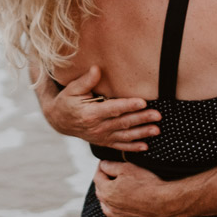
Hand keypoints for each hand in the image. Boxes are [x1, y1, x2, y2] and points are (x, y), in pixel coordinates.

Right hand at [40, 67, 160, 150]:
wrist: (59, 121)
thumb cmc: (67, 101)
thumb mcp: (72, 89)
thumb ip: (86, 81)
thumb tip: (97, 69)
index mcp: (90, 113)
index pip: (113, 109)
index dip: (128, 105)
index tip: (142, 102)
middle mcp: (97, 127)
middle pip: (123, 122)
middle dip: (142, 119)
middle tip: (157, 115)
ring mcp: (101, 136)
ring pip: (125, 135)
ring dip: (142, 133)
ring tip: (156, 130)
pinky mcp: (104, 141)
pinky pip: (120, 146)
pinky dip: (133, 147)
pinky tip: (146, 146)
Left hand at [94, 160, 183, 216]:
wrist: (166, 202)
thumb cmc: (147, 183)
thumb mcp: (128, 168)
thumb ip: (111, 166)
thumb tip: (102, 165)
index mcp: (107, 192)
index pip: (97, 177)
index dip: (101, 168)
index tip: (104, 163)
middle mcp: (109, 207)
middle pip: (101, 192)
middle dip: (104, 183)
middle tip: (110, 175)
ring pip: (106, 208)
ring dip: (108, 200)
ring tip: (115, 192)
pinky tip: (118, 213)